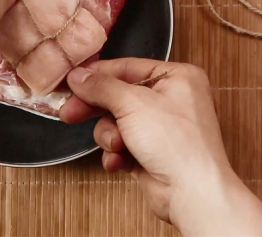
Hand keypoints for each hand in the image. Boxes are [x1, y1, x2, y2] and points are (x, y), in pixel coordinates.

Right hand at [61, 59, 261, 235]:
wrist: (191, 193)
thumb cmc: (176, 143)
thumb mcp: (132, 103)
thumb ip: (101, 86)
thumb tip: (78, 75)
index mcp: (177, 78)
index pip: (128, 68)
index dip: (98, 75)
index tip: (72, 82)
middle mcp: (172, 100)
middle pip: (120, 96)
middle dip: (97, 109)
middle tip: (70, 113)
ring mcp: (162, 128)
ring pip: (117, 123)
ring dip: (110, 136)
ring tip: (117, 146)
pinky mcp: (152, 153)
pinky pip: (123, 146)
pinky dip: (117, 154)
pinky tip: (119, 162)